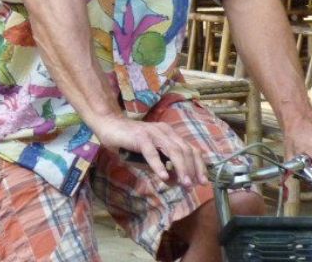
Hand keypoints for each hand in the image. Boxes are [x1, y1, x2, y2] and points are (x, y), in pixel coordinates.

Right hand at [93, 113, 208, 188]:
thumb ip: (162, 168)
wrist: (108, 125)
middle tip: (193, 186)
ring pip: (173, 150)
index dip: (199, 166)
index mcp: (170, 135)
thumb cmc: (129, 143)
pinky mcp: (140, 136)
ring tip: (184, 184)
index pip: (191, 149)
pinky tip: (163, 177)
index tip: (203, 182)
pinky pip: (152, 152)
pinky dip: (159, 166)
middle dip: (192, 169)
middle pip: (186, 150)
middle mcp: (165, 131)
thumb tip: (176, 182)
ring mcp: (153, 133)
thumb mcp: (149, 158)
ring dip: (181, 168)